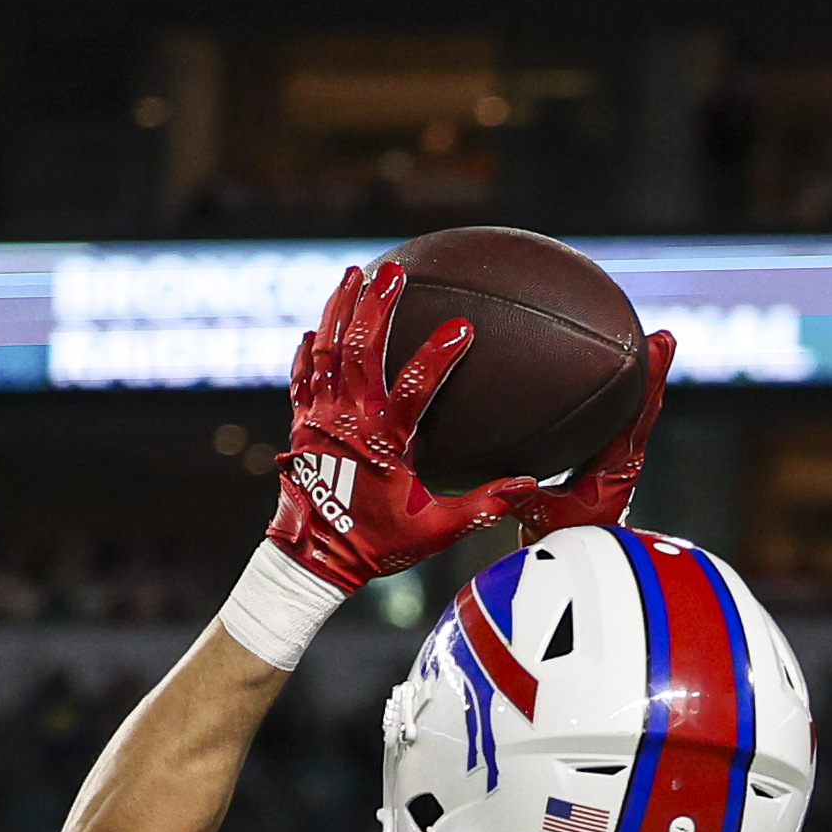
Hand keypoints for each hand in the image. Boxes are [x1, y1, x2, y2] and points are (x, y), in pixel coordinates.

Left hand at [261, 262, 550, 599]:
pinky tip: (317, 326)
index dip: (439, 356)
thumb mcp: (435, 530)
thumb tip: (530, 484)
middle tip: (394, 272)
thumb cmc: (378, 545)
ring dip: (340, 309)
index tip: (464, 327)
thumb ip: (483, 504)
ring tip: (355, 273)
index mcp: (384, 443)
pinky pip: (302, 375)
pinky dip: (309, 349)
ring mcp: (318, 417)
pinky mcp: (301, 423)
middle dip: (377, 306)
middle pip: (359, 350)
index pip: (414, 388)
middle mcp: (347, 421)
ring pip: (327, 351)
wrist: (313, 560)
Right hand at [516, 330, 674, 535]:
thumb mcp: (542, 519)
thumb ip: (525, 498)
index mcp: (617, 466)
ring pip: (635, 413)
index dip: (651, 377)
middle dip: (653, 369)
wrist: (580, 566)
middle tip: (664, 336)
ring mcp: (620, 461)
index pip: (637, 413)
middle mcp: (625, 459)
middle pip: (644, 406)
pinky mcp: (609, 464)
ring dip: (642, 381)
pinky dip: (623, 399)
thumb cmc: (566, 544)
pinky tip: (614, 382)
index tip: (664, 342)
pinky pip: (620, 423)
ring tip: (648, 346)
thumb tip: (507, 482)